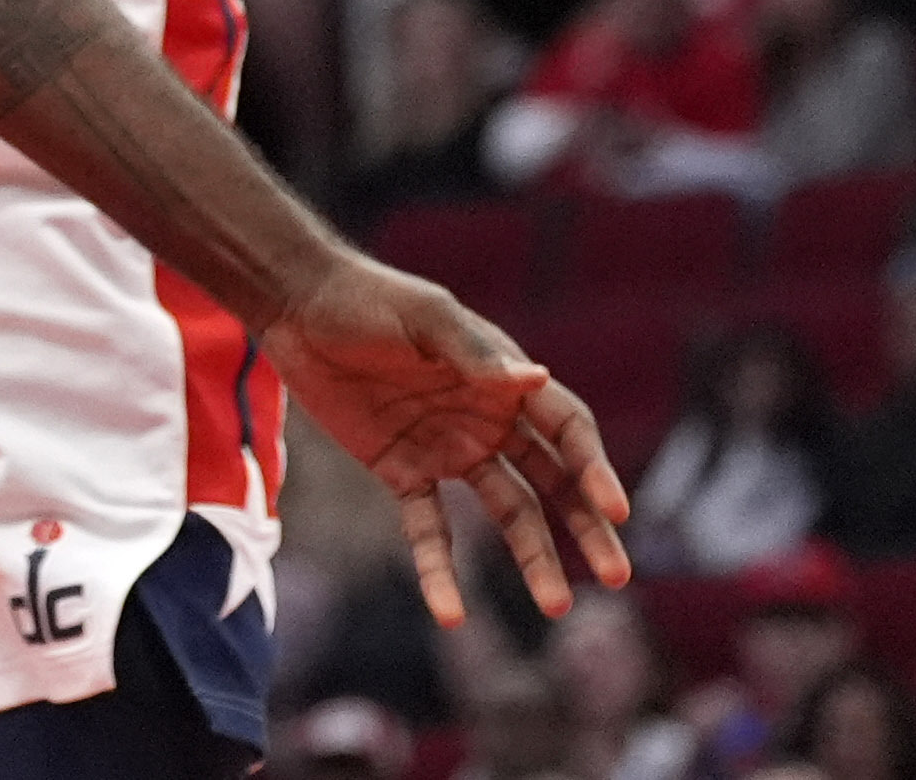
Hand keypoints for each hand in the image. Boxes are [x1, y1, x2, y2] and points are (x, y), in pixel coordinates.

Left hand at [264, 249, 628, 627]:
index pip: (567, 430)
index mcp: (504, 379)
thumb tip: (537, 379)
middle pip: (553, 481)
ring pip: (508, 512)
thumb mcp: (423, 318)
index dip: (593, 469)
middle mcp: (487, 420)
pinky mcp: (404, 473)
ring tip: (556, 607)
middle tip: (616, 575)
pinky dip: (440, 572)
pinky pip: (430, 530)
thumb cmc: (368, 299)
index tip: (614, 511)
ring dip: (534, 558)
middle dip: (586, 526)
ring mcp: (448, 450)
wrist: (299, 308)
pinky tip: (451, 615)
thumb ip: (474, 354)